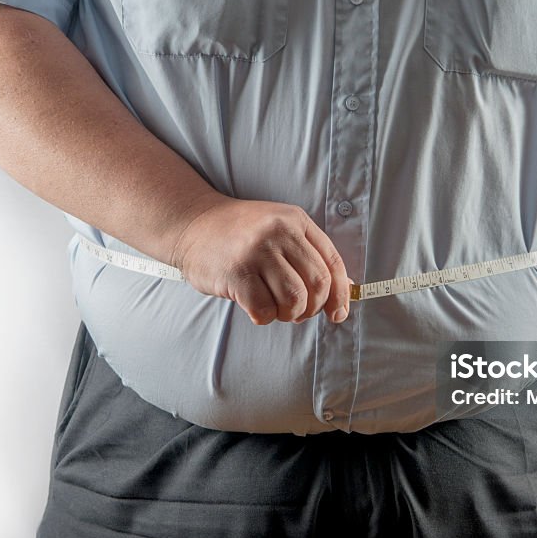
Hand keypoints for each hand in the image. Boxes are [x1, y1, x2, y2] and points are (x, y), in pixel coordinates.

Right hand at [168, 194, 351, 325]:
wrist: (193, 224)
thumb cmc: (239, 234)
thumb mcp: (279, 230)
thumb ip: (309, 254)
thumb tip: (343, 289)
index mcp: (296, 220)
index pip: (332, 262)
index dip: (340, 294)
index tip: (337, 313)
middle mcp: (279, 232)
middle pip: (317, 283)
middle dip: (313, 307)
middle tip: (298, 312)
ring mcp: (257, 251)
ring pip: (295, 299)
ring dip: (290, 314)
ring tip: (277, 309)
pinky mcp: (237, 273)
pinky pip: (265, 309)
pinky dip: (265, 317)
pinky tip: (256, 308)